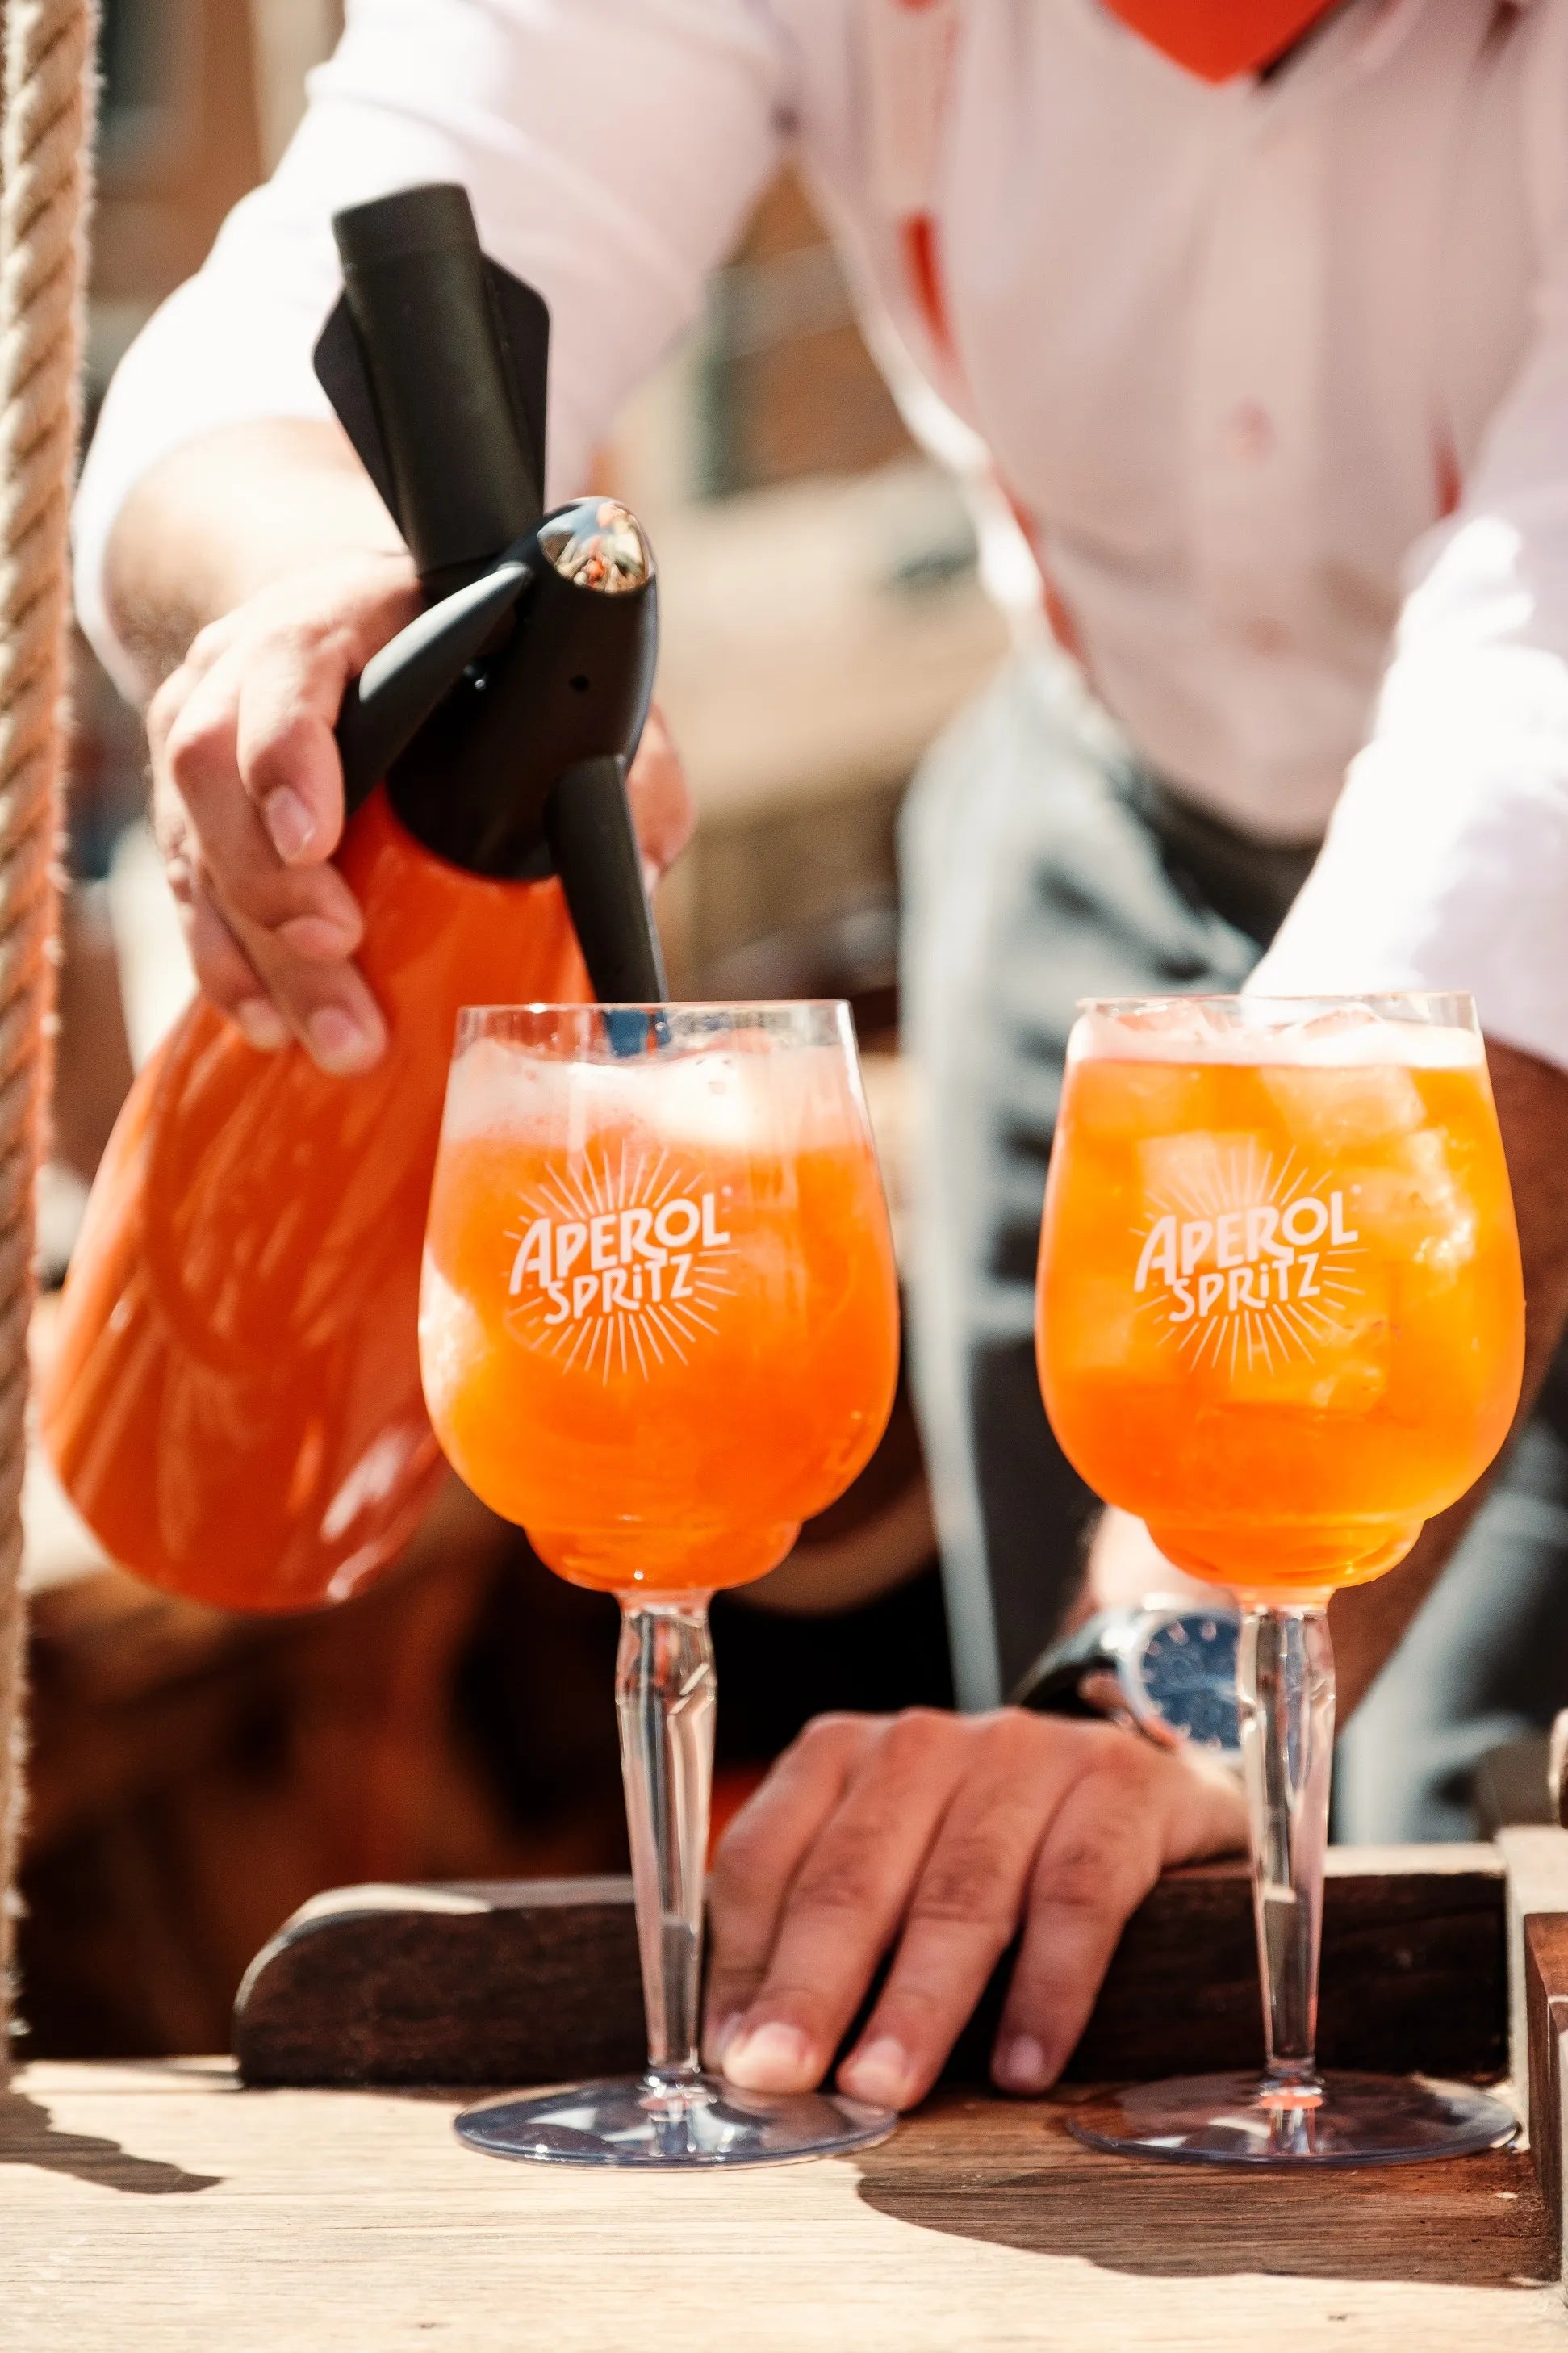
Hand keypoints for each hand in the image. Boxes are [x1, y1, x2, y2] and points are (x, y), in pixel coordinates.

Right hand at [149, 551, 692, 1072]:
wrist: (358, 624)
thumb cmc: (478, 660)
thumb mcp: (557, 679)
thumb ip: (615, 760)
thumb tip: (633, 878)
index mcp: (339, 619)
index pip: (286, 673)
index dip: (288, 756)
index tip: (315, 838)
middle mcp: (248, 668)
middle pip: (216, 773)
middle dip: (273, 887)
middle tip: (337, 956)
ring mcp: (204, 735)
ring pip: (196, 845)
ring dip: (260, 952)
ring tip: (329, 1035)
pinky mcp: (193, 809)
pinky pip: (187, 893)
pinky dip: (229, 966)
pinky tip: (273, 1023)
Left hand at [705, 1707, 1243, 2109]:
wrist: (1142, 1787)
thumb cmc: (990, 1850)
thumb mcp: (893, 1870)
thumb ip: (821, 1940)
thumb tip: (748, 2054)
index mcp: (844, 1756)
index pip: (766, 1857)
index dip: (742, 1962)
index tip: (732, 2056)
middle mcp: (924, 1743)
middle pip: (853, 1878)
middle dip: (812, 1988)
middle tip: (782, 2076)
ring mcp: (1024, 1755)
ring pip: (960, 1893)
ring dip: (918, 2003)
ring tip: (885, 2088)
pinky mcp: (1118, 1786)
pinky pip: (1077, 1896)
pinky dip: (1048, 1988)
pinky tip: (1024, 2066)